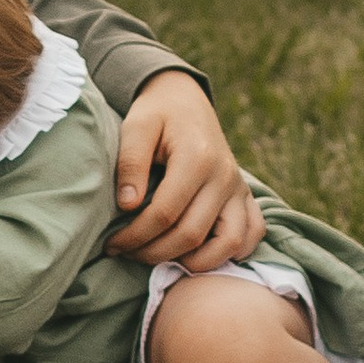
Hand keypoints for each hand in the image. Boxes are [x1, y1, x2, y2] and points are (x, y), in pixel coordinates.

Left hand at [105, 70, 264, 269]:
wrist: (185, 100)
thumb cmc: (156, 114)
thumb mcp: (136, 125)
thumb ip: (130, 162)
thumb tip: (128, 206)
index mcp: (197, 157)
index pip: (165, 213)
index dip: (134, 236)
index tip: (112, 244)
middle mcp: (224, 175)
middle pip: (191, 235)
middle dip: (153, 253)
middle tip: (127, 252)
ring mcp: (239, 187)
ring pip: (228, 244)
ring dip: (193, 262)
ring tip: (160, 257)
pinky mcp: (245, 196)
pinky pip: (251, 235)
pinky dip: (230, 253)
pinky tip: (198, 253)